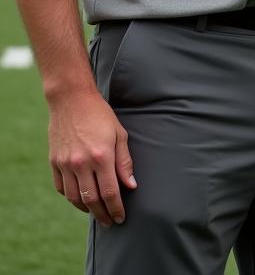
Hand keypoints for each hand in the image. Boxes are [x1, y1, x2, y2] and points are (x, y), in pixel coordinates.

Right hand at [48, 88, 135, 226]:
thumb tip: (131, 186)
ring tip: (97, 212)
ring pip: (75, 198)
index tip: (121, 218)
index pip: (110, 192)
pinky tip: (80, 198)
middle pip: (91, 200)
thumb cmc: (100, 115)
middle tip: (110, 222)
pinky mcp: (54, 163)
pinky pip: (62, 188)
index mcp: (101, 156)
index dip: (116, 208)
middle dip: (102, 214)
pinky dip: (71, 197)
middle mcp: (81, 164)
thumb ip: (125, 161)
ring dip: (86, 209)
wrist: (72, 100)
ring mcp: (65, 164)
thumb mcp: (119, 134)